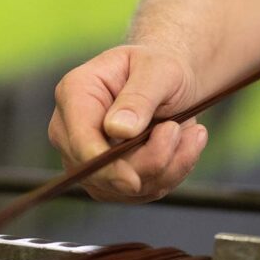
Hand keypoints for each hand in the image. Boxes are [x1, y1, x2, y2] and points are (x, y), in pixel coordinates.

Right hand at [48, 45, 208, 202]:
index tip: (134, 181)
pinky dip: (172, 173)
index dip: (104, 165)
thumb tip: (117, 130)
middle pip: (100, 171)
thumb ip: (138, 98)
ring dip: (167, 166)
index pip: (79, 140)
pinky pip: (141, 192)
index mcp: (74, 93)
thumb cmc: (158, 68)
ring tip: (187, 131)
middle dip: (148, 161)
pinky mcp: (109, 179)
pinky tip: (186, 143)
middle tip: (178, 129)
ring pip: (124, 188)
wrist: (168, 81)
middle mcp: (71, 130)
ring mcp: (87, 158)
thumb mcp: (157, 70)